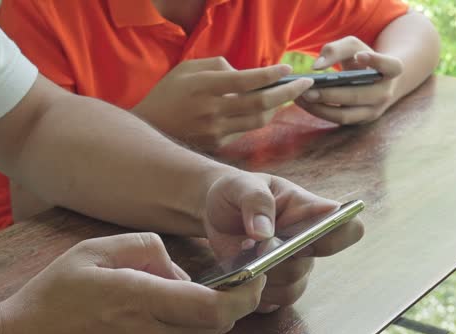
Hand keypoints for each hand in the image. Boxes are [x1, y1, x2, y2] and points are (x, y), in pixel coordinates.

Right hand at [0, 233, 264, 333]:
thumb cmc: (49, 300)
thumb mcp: (91, 251)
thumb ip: (144, 247)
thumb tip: (180, 270)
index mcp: (139, 301)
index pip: (217, 306)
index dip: (247, 293)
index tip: (254, 279)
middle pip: (217, 328)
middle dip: (220, 306)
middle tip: (195, 294)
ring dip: (202, 333)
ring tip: (170, 321)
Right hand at [132, 57, 312, 151]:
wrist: (149, 127)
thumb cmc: (170, 92)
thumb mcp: (188, 68)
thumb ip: (220, 67)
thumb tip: (248, 74)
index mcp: (205, 86)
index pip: (248, 80)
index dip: (273, 74)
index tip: (289, 69)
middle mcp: (212, 110)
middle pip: (261, 103)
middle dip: (289, 93)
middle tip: (306, 85)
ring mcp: (215, 130)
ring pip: (258, 120)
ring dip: (278, 108)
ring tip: (287, 96)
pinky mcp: (217, 144)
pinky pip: (245, 130)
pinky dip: (257, 118)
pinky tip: (263, 109)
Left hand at [202, 173, 364, 312]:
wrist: (215, 212)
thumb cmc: (236, 193)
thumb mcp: (240, 186)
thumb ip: (255, 201)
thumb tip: (264, 233)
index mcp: (310, 212)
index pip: (348, 228)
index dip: (335, 236)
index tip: (300, 236)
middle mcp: (308, 244)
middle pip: (308, 265)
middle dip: (277, 258)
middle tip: (252, 243)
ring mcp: (294, 268)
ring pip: (290, 288)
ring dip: (262, 276)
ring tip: (242, 254)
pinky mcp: (274, 287)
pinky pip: (272, 302)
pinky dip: (253, 292)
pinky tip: (241, 273)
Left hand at [296, 36, 403, 124]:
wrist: (376, 80)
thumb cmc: (362, 58)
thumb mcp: (354, 47)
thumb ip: (336, 49)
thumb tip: (316, 67)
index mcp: (392, 71)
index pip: (391, 66)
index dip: (377, 62)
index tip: (360, 56)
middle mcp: (386, 94)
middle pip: (358, 96)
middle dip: (330, 94)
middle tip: (307, 89)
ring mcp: (373, 111)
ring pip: (345, 115)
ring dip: (320, 108)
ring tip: (300, 97)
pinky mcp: (359, 121)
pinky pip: (337, 120)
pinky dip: (319, 112)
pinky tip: (303, 102)